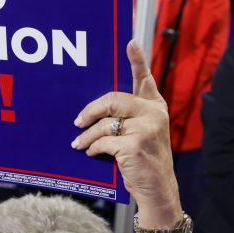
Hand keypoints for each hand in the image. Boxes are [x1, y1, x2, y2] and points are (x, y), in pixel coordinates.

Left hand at [72, 41, 179, 223]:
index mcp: (155, 106)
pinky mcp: (136, 145)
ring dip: (87, 136)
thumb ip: (125, 117)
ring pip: (104, 124)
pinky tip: (92, 153)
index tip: (130, 43)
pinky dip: (93, 148)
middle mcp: (154, 113)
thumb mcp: (140, 133)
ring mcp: (147, 129)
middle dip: (90, 111)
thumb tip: (90, 111)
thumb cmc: (142, 160)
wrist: (156, 189)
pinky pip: (104, 141)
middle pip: (112, 100)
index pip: (145, 79)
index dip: (137, 60)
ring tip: (78, 143)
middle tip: (77, 122)